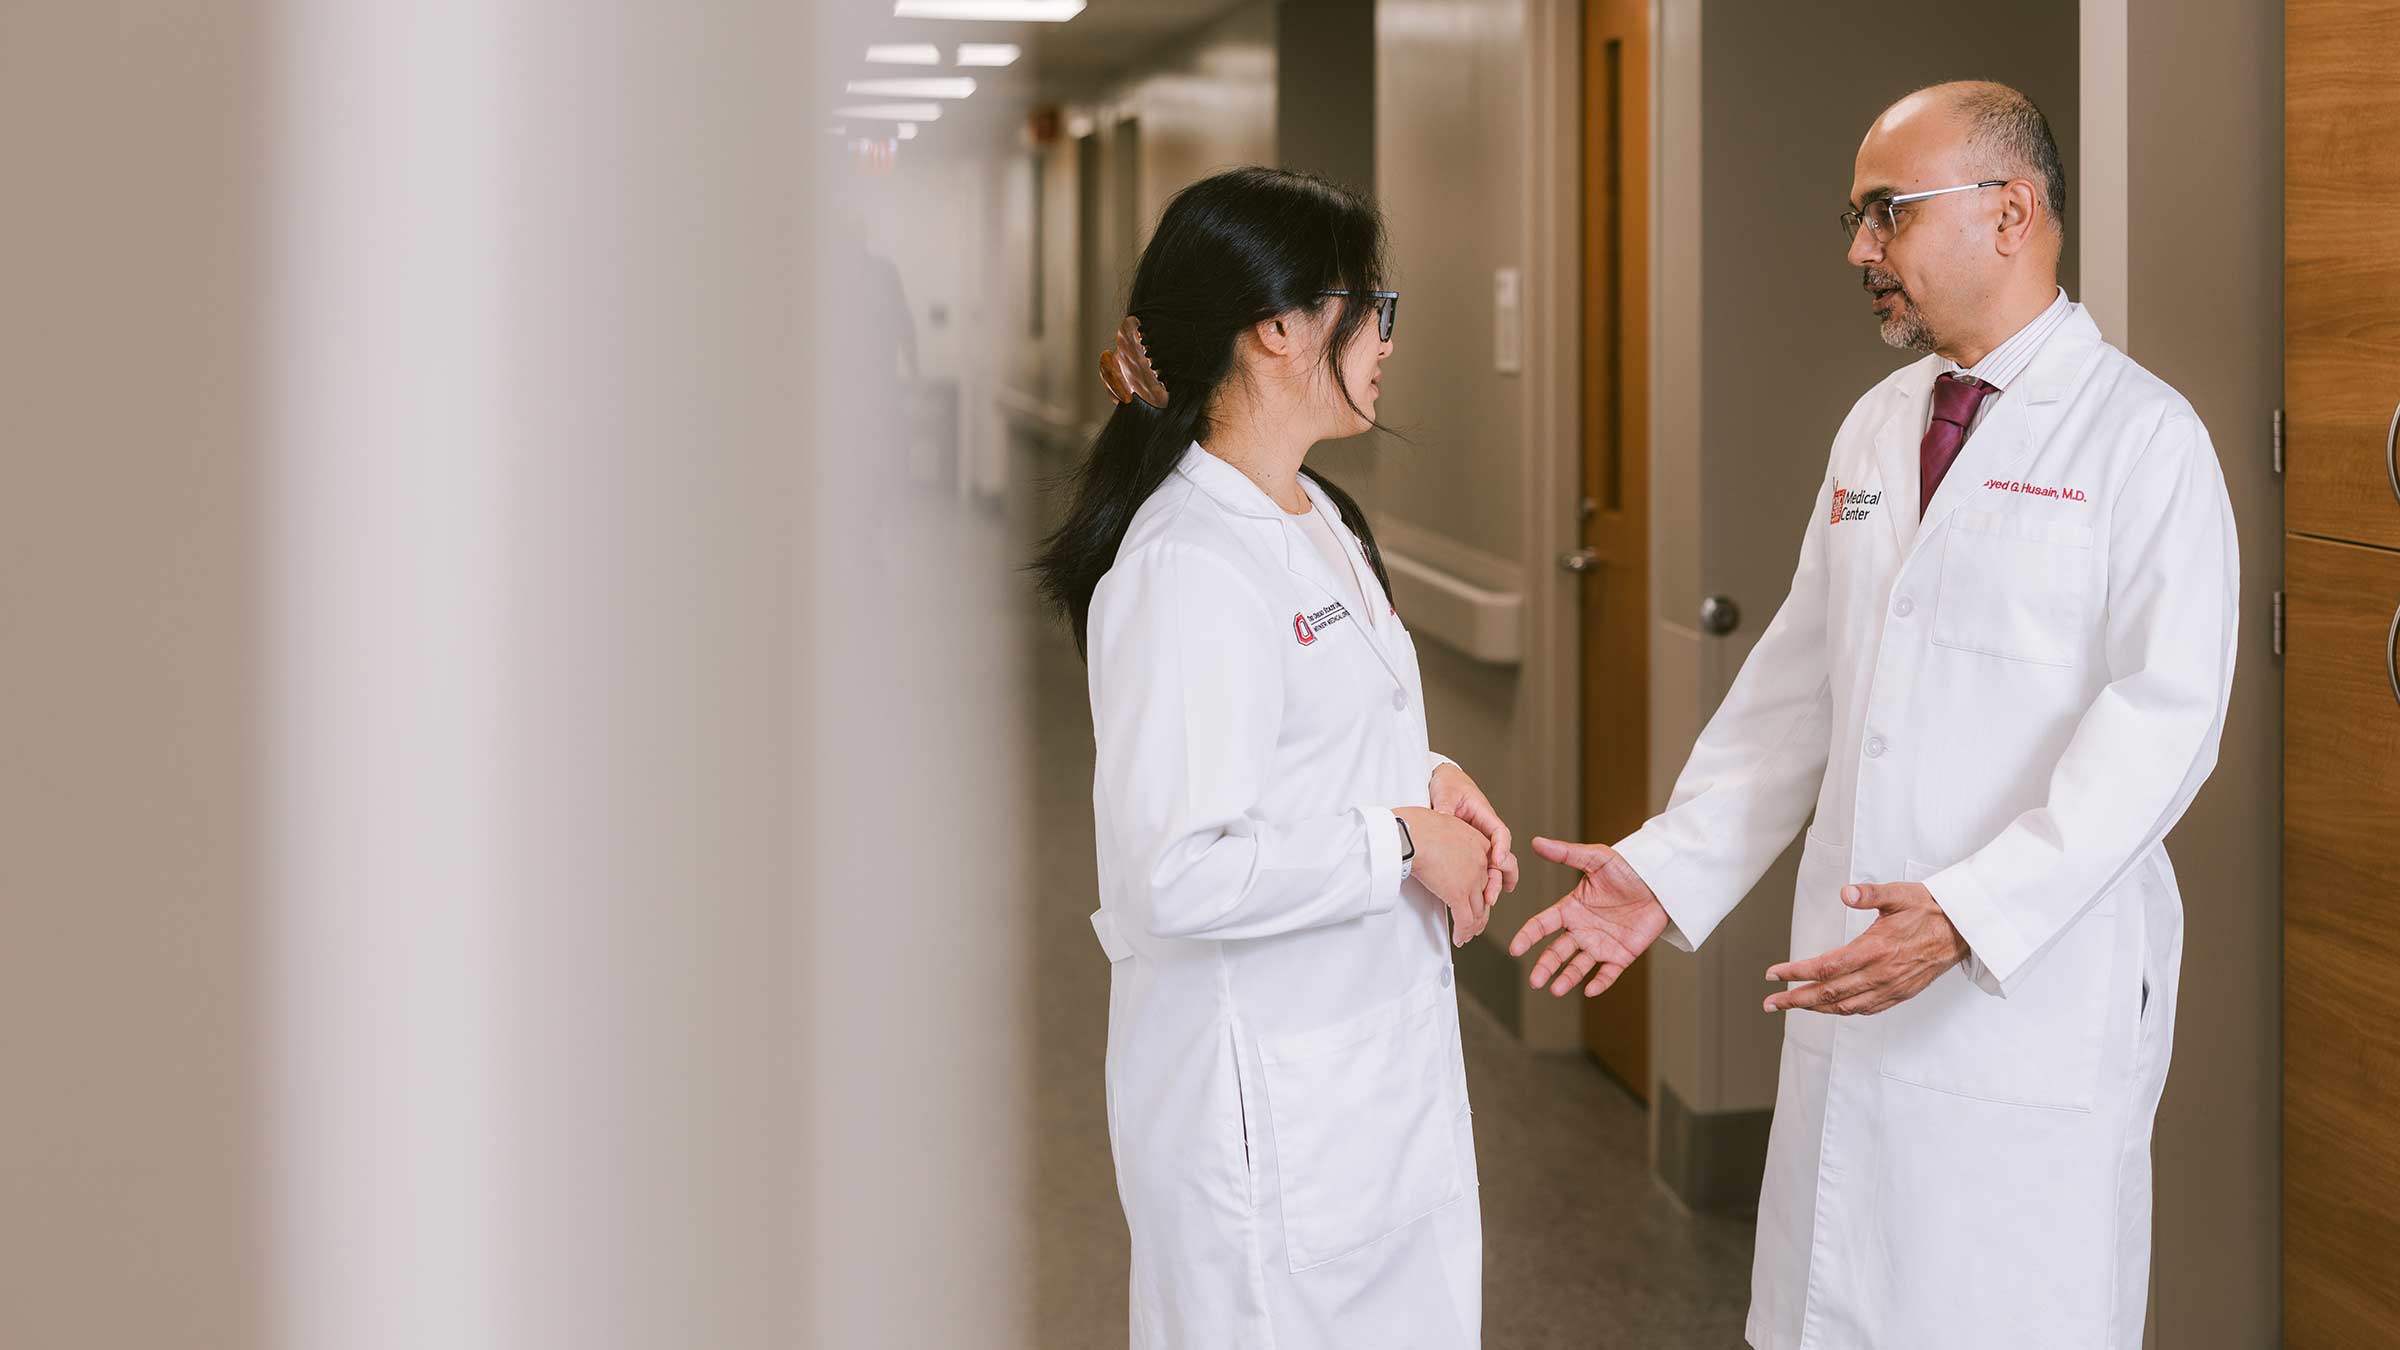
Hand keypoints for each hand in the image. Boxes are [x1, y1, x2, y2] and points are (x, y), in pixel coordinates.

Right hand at [1394, 807, 1498, 946]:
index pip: (1493, 870)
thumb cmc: (1417, 824)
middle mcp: (1481, 862)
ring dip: (1473, 927)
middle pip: (1487, 893)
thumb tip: (1435, 847)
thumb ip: (1448, 839)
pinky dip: (1463, 933)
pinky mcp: (1458, 894)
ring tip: (1468, 934)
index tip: (1487, 895)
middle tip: (1476, 921)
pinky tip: (1460, 938)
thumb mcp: (1444, 824)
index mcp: (1479, 842)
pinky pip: (1465, 920)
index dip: (1490, 886)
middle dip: (1481, 911)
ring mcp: (1472, 879)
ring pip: (1479, 911)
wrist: (1411, 832)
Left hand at [1429, 762, 1519, 910]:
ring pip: (1491, 863)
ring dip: (1494, 881)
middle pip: (1502, 854)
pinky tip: (1478, 894)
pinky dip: (1480, 879)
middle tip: (1498, 890)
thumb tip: (1443, 816)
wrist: (1442, 781)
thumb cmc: (1448, 784)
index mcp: (1485, 814)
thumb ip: (1446, 807)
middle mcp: (1485, 830)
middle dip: (1503, 873)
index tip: (1496, 862)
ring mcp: (1478, 840)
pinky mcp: (1468, 847)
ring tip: (1490, 900)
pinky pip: (1478, 864)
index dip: (1501, 849)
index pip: (1500, 833)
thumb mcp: (1446, 793)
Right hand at [1507, 837, 1671, 996]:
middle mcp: (1582, 929)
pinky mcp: (1622, 955)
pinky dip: (1599, 982)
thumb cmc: (1627, 868)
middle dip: (1545, 966)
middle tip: (1535, 981)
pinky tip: (1590, 990)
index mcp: (1571, 908)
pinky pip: (1608, 973)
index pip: (1542, 925)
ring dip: (1567, 979)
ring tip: (1555, 989)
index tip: (1516, 948)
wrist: (1661, 881)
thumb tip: (1536, 842)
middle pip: (1557, 951)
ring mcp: (1601, 944)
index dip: (1528, 936)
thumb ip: (1566, 853)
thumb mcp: (1596, 858)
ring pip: (1578, 966)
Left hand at [1762, 882, 1968, 1014]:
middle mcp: (1880, 974)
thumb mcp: (1900, 893)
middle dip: (1796, 999)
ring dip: (1816, 1008)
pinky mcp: (1901, 993)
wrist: (1965, 930)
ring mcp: (1891, 988)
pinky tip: (1832, 1008)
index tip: (1773, 974)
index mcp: (1875, 950)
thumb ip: (1871, 894)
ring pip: (1846, 1006)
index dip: (1795, 973)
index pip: (1825, 967)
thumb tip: (1846, 893)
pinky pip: (1866, 1009)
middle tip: (1770, 1003)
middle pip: (1829, 993)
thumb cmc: (1930, 909)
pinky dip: (1844, 1011)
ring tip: (1793, 1006)